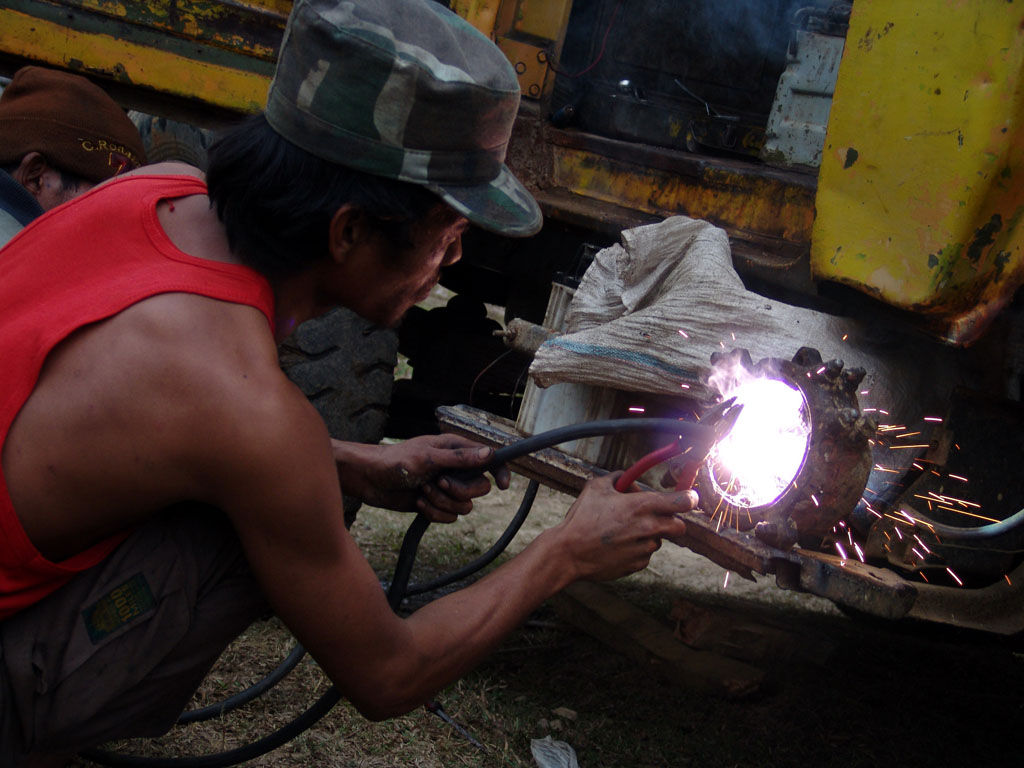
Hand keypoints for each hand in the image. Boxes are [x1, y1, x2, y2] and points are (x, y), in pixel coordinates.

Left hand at [333, 435, 510, 521]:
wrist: (369, 480)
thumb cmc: (395, 461)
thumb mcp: (428, 458)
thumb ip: (460, 458)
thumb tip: (490, 454)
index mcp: (457, 450)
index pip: (490, 459)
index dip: (500, 471)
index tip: (502, 486)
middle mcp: (455, 469)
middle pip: (479, 488)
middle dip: (458, 491)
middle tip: (438, 483)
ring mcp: (446, 487)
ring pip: (464, 505)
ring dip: (441, 502)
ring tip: (422, 492)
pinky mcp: (436, 503)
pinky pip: (449, 516)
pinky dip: (433, 513)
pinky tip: (417, 503)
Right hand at [552, 472, 697, 581]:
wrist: (568, 553)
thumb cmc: (582, 518)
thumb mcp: (596, 487)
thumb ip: (617, 478)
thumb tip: (628, 479)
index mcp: (641, 506)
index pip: (683, 502)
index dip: (690, 498)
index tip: (689, 497)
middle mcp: (648, 528)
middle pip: (679, 525)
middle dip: (671, 520)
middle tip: (655, 516)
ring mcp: (644, 549)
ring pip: (659, 540)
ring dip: (648, 534)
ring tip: (623, 531)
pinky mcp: (638, 564)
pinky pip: (645, 554)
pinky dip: (636, 549)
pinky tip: (617, 545)